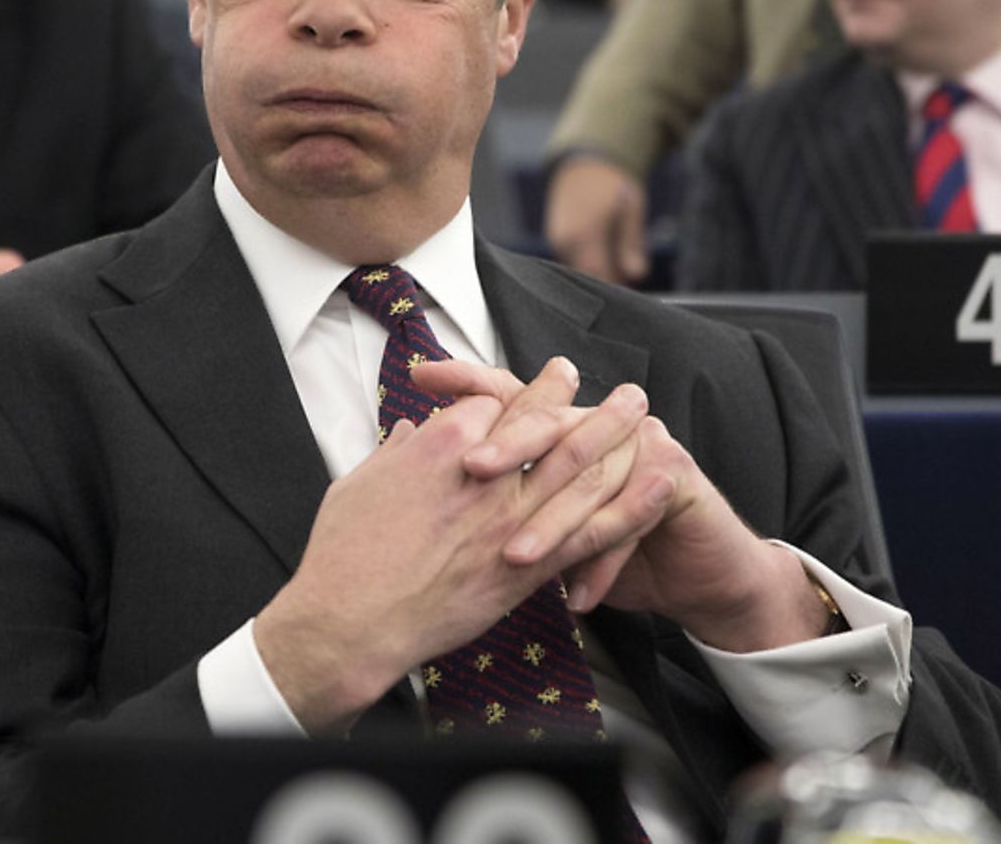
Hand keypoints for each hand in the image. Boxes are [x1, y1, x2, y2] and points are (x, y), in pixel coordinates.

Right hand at [253, 361, 668, 734]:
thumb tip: (412, 429)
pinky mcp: (525, 569)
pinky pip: (589, 535)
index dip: (515, 396)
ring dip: (616, 434)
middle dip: (582, 395)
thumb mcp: (359, 481)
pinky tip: (657, 487)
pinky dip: (628, 509)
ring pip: (576, 467)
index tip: (531, 390)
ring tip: (641, 409)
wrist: (352, 620)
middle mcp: (484, 476)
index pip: (494, 401)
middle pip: (545, 421)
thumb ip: (396, 450)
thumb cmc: (343, 554)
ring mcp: (509, 523)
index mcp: (441, 445)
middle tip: (604, 380)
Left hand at [446, 368, 827, 654]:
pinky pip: (634, 513)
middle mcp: (599, 424)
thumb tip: (407, 446)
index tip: (419, 376)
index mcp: (563, 424)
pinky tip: (577, 595)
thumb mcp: (539, 518)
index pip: (510, 390)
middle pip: (548, 420)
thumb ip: (485, 486)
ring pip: (588, 476)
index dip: (466, 380)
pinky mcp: (676, 475)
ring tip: (515, 558)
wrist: (694, 574)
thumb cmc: (606, 546)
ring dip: (552, 524)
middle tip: (470, 468)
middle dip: (507, 444)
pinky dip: (603, 560)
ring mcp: (641, 443)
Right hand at [545, 155, 649, 284]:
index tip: (633, 291)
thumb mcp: (631, 209)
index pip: (599, 275)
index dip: (616, 286)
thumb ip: (631, 244)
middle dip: (608, 281)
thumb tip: (637, 275)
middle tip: (629, 274)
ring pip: (579, 272)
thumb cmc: (613, 184)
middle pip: (588, 277)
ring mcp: (556, 242)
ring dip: (598, 272)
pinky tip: (604, 253)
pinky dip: (588, 264)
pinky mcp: (555, 242)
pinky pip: (573, 263)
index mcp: (583, 234)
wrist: (585, 162)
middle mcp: (563, 241)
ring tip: (618, 258)